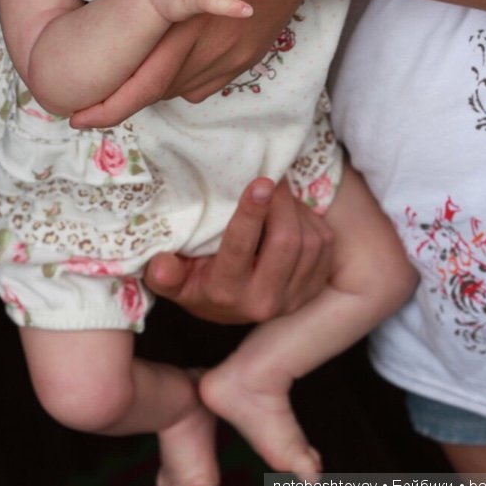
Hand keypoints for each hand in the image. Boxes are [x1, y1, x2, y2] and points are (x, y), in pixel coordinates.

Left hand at [70, 0, 320, 125]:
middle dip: (123, 100)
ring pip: (180, 91)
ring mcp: (230, 60)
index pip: (143, 82)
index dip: (110, 105)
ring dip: (154, 88)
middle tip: (92, 106)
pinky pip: (204, 86)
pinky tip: (174, 66)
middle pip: (157, 91)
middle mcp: (208, 52)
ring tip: (131, 81)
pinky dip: (183, 82)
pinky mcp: (245, 60)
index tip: (78, 117)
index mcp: (184, 27)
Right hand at [143, 177, 334, 323]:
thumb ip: (166, 273)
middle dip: (282, 202)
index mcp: (226, 293)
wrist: (229, 307)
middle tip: (272, 178)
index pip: (241, 249)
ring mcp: (293, 298)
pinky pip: (324, 245)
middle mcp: (263, 301)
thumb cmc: (198, 281)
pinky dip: (311, 221)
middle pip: (286, 242)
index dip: (252, 213)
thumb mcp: (176, 280)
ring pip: (310, 242)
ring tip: (279, 195)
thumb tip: (161, 266)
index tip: (261, 181)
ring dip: (297, 210)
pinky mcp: (313, 289)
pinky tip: (293, 214)